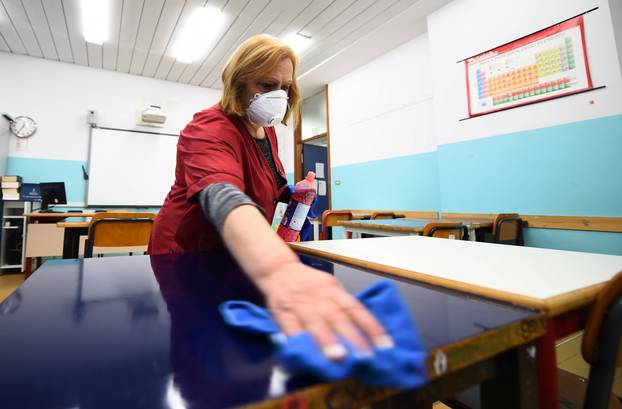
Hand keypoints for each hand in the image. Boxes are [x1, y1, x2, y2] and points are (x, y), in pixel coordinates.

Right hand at [256, 261, 392, 359]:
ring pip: (316, 323)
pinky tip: (305, 352)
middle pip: (339, 317)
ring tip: (338, 357)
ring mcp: (301, 305)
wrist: (279, 270)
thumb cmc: (310, 284)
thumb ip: (343, 308)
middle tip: (365, 357)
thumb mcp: (330, 288)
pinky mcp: (283, 313)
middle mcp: (321, 298)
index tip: (385, 345)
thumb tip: (365, 333)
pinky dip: (297, 339)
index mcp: (335, 291)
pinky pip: (290, 327)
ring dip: (327, 340)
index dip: (372, 327)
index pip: (357, 309)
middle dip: (353, 338)